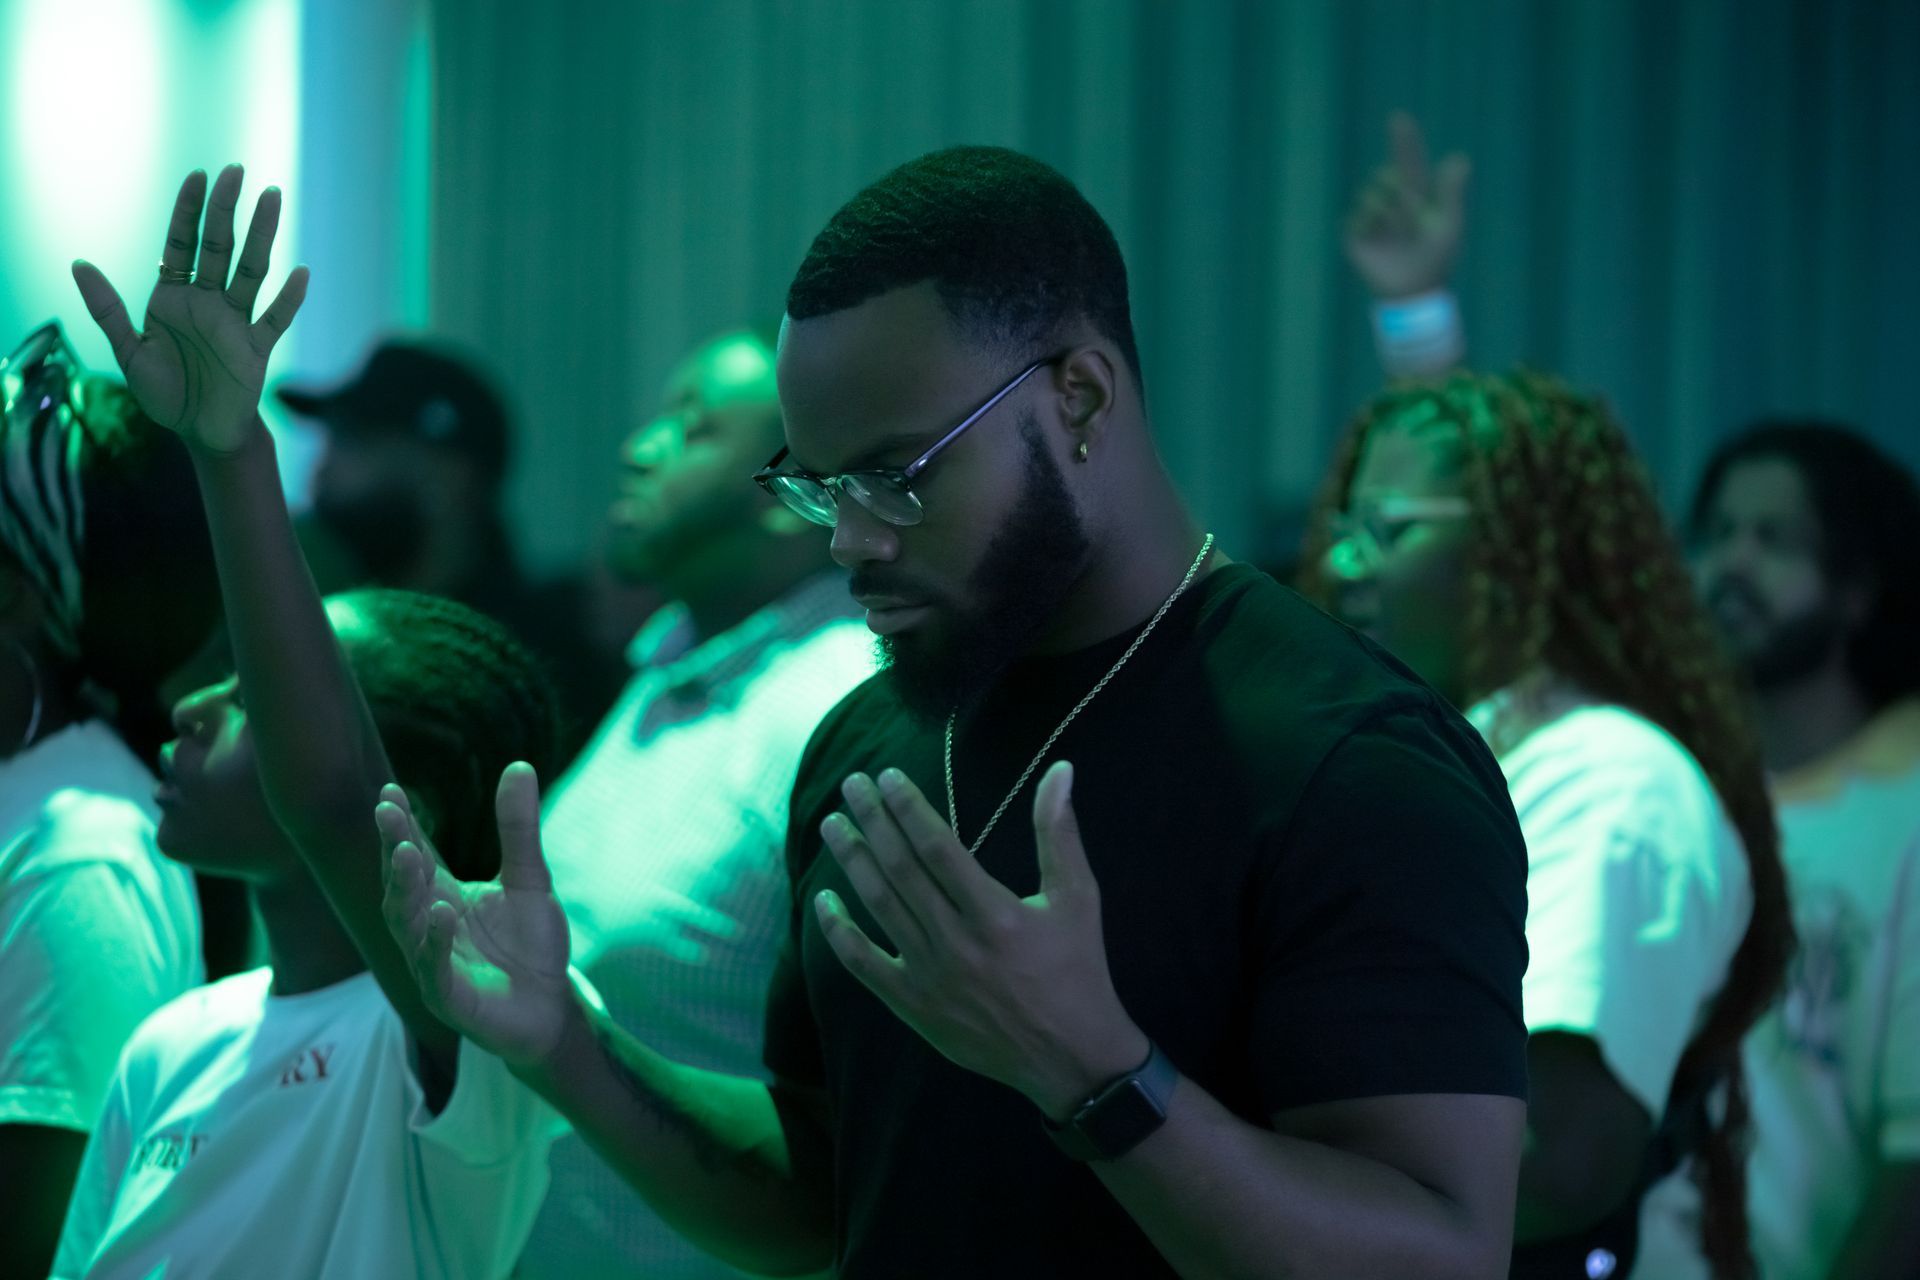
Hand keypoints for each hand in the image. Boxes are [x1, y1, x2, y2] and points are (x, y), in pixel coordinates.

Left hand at [71, 164, 307, 452]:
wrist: (200, 433)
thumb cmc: (165, 394)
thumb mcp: (127, 352)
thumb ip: (107, 309)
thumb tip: (78, 263)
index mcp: (174, 297)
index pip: (182, 243)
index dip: (188, 210)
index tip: (199, 176)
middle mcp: (207, 302)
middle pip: (219, 246)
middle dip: (226, 209)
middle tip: (236, 171)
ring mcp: (235, 322)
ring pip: (251, 271)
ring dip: (263, 235)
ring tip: (272, 198)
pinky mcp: (256, 349)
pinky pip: (275, 319)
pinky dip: (288, 299)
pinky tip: (301, 274)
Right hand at [378, 763, 574, 1069]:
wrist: (552, 1007)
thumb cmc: (532, 945)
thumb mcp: (531, 879)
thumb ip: (519, 829)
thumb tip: (520, 764)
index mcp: (442, 895)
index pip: (416, 856)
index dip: (402, 826)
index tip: (390, 791)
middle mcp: (428, 927)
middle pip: (402, 884)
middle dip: (394, 849)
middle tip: (388, 813)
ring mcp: (433, 964)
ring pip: (406, 925)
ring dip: (404, 889)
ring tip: (407, 853)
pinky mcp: (450, 999)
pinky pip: (433, 970)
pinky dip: (434, 943)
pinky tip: (442, 914)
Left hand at [815, 762, 1146, 1120]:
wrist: (1070, 1056)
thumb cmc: (1077, 969)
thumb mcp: (1078, 897)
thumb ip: (1058, 832)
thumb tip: (1060, 770)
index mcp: (995, 914)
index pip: (938, 847)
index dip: (909, 809)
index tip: (888, 778)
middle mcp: (956, 942)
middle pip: (901, 869)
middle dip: (873, 822)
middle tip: (852, 785)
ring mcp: (929, 976)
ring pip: (880, 907)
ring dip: (853, 862)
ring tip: (833, 825)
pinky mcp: (913, 1005)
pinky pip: (864, 964)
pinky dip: (840, 932)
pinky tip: (824, 900)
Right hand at [1343, 112, 1470, 300]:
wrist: (1412, 290)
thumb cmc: (1436, 259)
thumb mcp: (1448, 223)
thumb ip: (1451, 190)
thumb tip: (1460, 156)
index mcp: (1414, 196)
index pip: (1408, 161)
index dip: (1404, 140)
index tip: (1398, 117)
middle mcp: (1390, 201)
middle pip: (1388, 174)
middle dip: (1401, 193)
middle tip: (1413, 218)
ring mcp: (1372, 217)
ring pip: (1372, 192)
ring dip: (1388, 211)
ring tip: (1398, 234)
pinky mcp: (1355, 233)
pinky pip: (1358, 214)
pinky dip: (1372, 223)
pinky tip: (1379, 238)